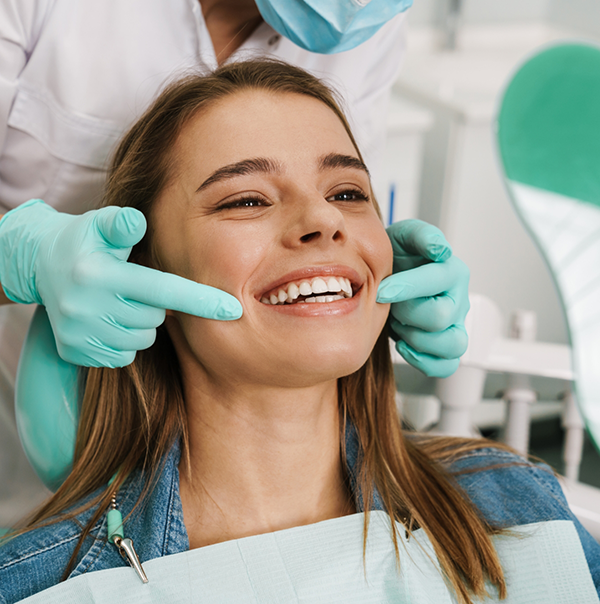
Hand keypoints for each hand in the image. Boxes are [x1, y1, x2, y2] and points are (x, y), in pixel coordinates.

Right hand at [0, 199, 241, 366]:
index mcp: (99, 275)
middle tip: (134, 285)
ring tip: (119, 301)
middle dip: (154, 304)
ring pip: (141, 340)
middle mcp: (86, 308)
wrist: (39, 266)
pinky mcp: (74, 352)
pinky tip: (108, 320)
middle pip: (154, 318)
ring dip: (140, 323)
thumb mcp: (99, 224)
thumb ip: (122, 223)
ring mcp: (79, 334)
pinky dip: (123, 341)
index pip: (162, 290)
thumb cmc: (84, 241)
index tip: (234, 310)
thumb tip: (138, 221)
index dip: (201, 300)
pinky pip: (123, 356)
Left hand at [376, 219, 469, 377]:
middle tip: (390, 305)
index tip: (381, 290)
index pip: (438, 281)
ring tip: (399, 325)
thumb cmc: (397, 258)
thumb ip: (421, 236)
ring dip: (418, 339)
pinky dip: (424, 360)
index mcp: (452, 271)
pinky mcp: (446, 345)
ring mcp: (455, 325)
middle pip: (441, 317)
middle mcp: (458, 299)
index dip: (406, 287)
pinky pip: (447, 365)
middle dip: (407, 313)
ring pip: (452, 345)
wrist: (388, 275)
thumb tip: (439, 249)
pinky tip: (404, 345)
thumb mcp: (403, 236)